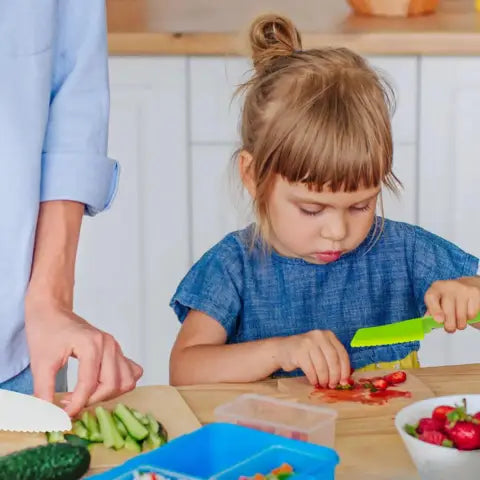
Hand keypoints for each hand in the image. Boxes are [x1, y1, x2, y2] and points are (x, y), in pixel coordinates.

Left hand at [25, 301, 142, 416]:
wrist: (52, 311)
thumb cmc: (46, 331)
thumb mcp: (40, 363)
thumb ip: (44, 391)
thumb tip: (47, 418)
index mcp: (91, 344)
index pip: (89, 384)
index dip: (75, 405)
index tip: (62, 417)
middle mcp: (108, 345)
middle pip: (112, 384)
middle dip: (92, 400)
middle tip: (72, 404)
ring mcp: (115, 347)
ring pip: (126, 381)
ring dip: (109, 394)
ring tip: (87, 396)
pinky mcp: (117, 351)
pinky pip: (131, 372)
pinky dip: (121, 384)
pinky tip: (101, 386)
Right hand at [274, 330, 350, 387]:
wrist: (283, 349)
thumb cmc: (306, 353)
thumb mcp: (321, 351)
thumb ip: (333, 360)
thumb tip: (345, 380)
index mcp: (328, 335)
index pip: (342, 353)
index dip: (345, 369)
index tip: (344, 381)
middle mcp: (319, 336)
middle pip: (333, 359)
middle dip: (334, 375)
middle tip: (332, 385)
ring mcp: (308, 342)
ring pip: (322, 366)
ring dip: (324, 379)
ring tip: (323, 384)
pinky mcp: (299, 352)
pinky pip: (310, 370)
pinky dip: (314, 378)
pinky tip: (313, 381)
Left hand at [424, 276, 479, 332]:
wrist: (468, 285)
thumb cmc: (449, 297)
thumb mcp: (437, 300)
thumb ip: (431, 311)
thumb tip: (427, 321)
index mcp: (436, 288)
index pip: (431, 297)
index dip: (434, 310)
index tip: (439, 321)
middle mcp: (448, 286)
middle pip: (447, 310)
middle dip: (449, 324)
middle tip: (449, 328)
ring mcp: (463, 289)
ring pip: (461, 315)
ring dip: (460, 324)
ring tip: (458, 322)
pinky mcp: (475, 294)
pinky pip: (472, 314)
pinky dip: (469, 318)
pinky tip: (466, 313)